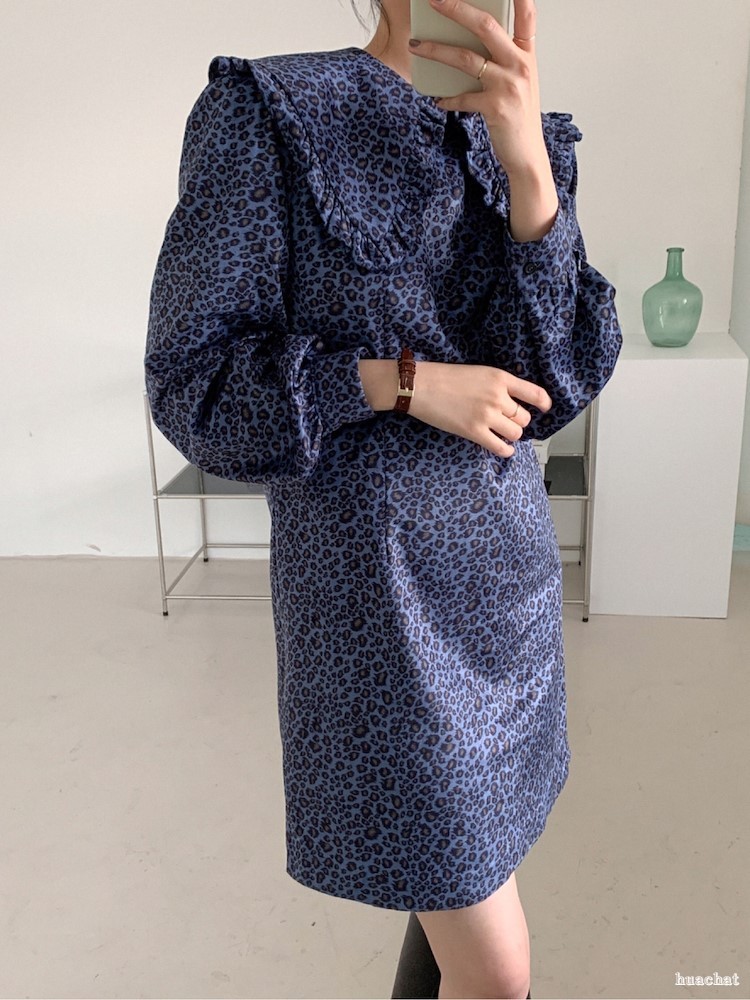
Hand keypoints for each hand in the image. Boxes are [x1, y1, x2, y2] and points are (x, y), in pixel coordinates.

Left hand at [408, 0, 546, 179]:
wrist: (527, 156)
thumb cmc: (519, 119)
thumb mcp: (519, 83)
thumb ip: (502, 61)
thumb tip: (468, 44)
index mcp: (527, 55)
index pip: (526, 15)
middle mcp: (520, 65)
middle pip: (485, 26)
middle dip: (456, 9)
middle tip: (435, 1)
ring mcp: (508, 86)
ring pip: (465, 58)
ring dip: (436, 50)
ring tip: (416, 45)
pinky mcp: (495, 107)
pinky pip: (462, 97)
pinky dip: (447, 99)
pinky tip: (437, 100)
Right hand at [408, 360, 551, 457]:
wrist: (421, 386)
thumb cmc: (444, 377)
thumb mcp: (478, 372)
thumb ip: (497, 385)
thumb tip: (511, 403)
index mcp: (500, 378)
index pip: (534, 393)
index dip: (544, 403)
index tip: (545, 408)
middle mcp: (497, 397)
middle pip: (524, 417)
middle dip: (518, 421)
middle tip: (509, 422)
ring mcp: (487, 415)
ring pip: (516, 433)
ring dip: (511, 435)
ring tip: (502, 433)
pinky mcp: (474, 432)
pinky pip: (500, 447)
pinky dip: (506, 450)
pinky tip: (503, 448)